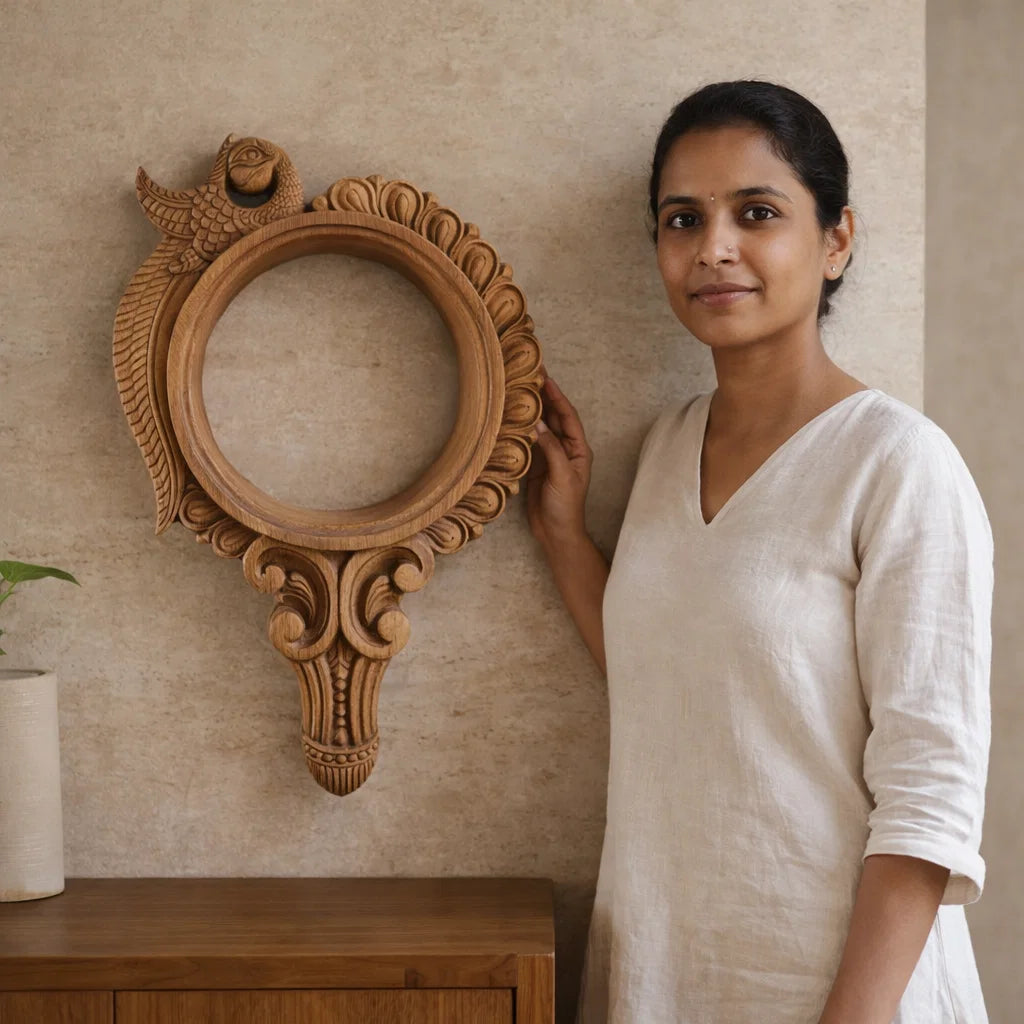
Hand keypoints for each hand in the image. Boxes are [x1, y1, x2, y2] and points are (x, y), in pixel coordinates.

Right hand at [526, 377, 592, 550]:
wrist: (556, 532)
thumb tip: (537, 423)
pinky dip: (521, 428)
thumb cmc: (566, 506)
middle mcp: (565, 449)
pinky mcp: (536, 465)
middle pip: (554, 417)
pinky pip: (529, 442)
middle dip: (544, 397)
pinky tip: (511, 417)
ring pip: (541, 427)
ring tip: (519, 390)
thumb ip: (551, 449)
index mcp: (578, 450)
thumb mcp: (562, 476)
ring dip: (532, 410)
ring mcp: (550, 456)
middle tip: (530, 376)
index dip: (557, 397)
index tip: (545, 378)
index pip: (568, 416)